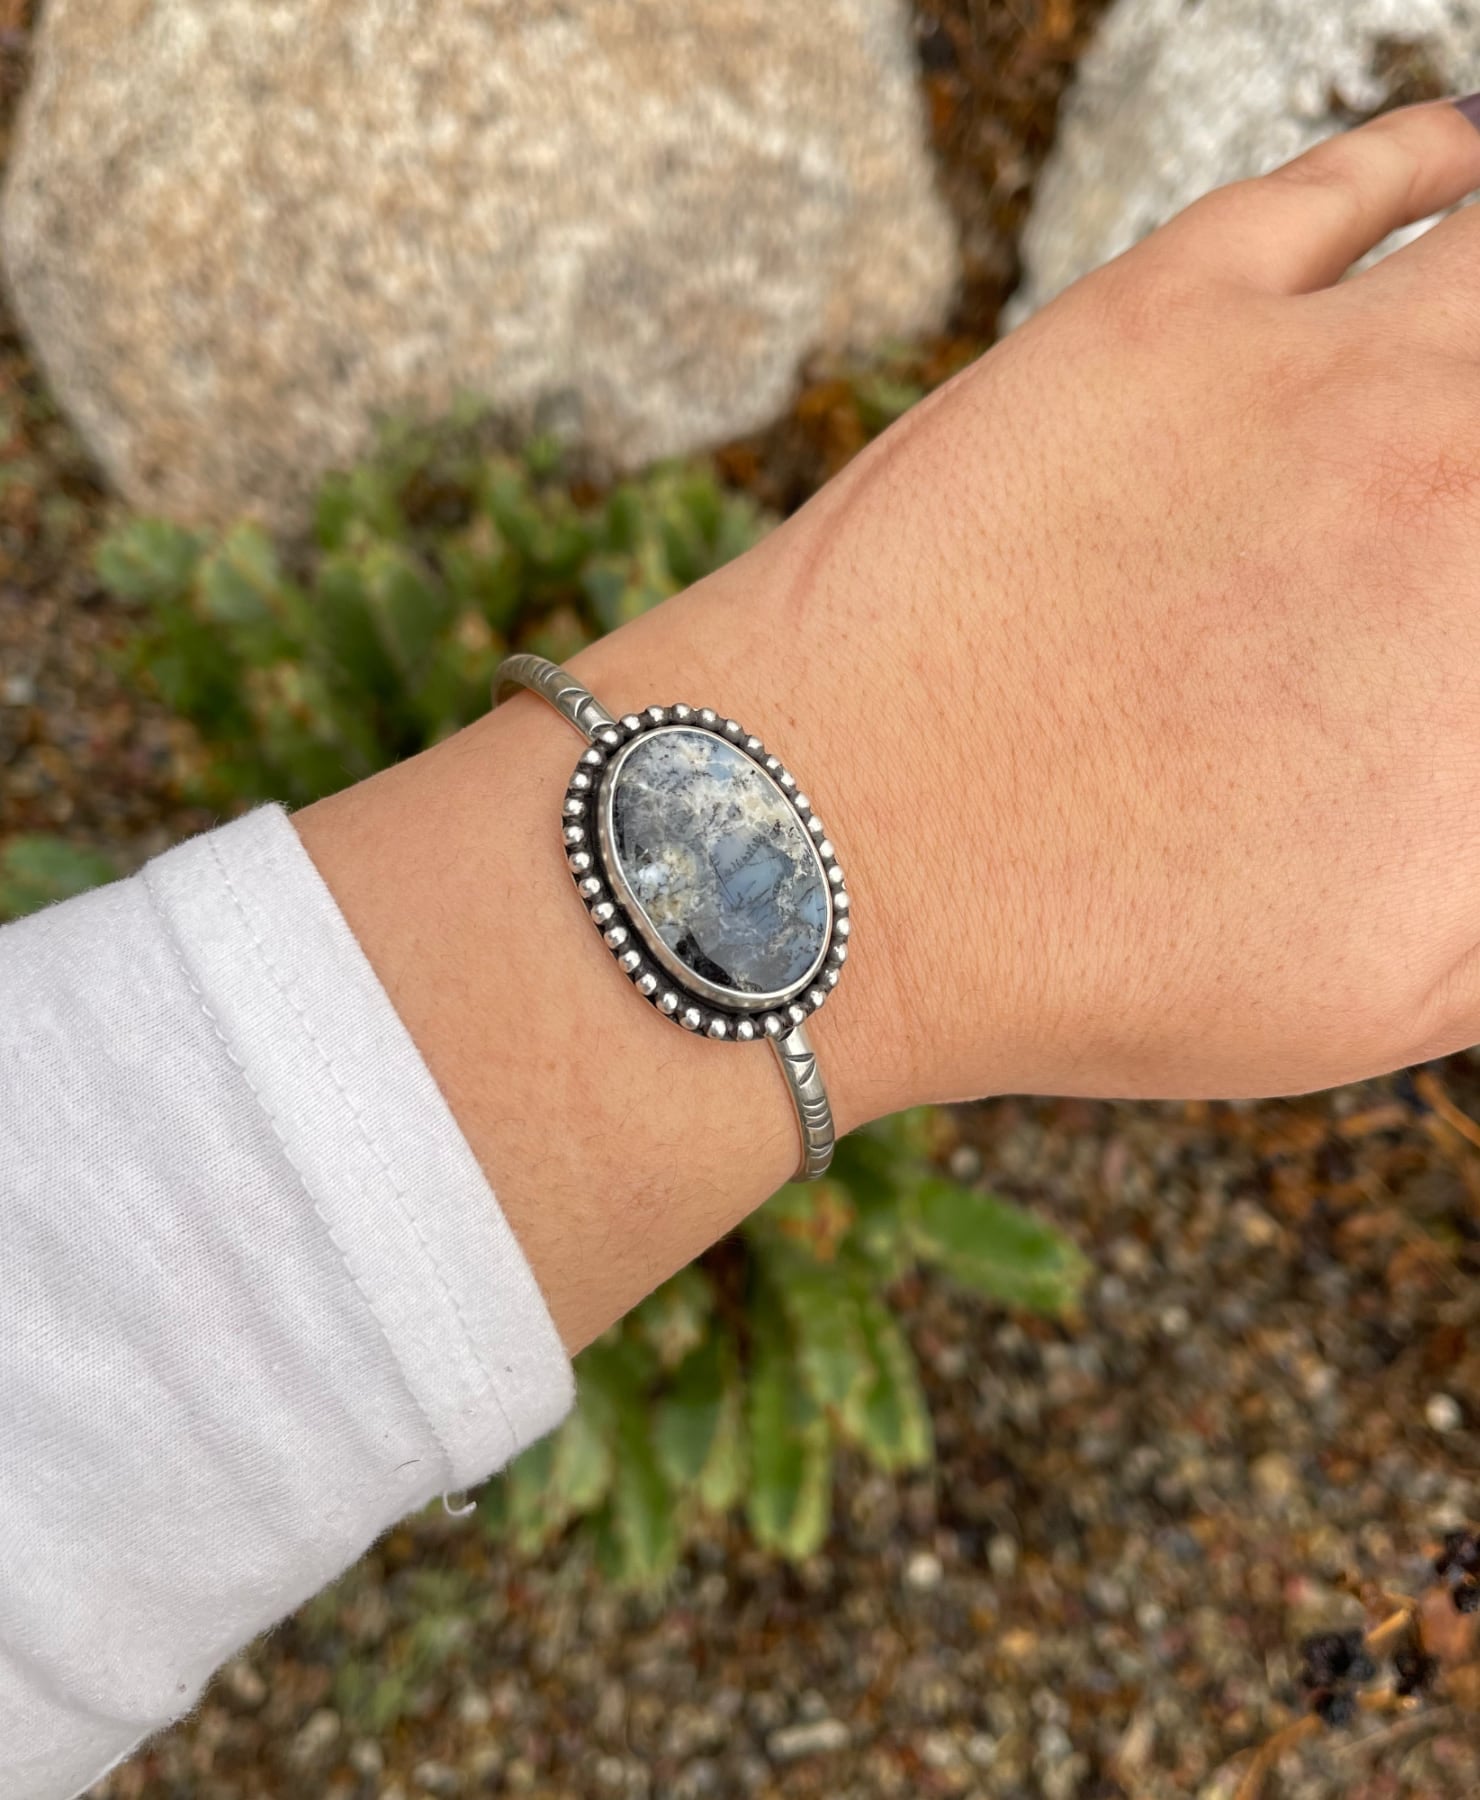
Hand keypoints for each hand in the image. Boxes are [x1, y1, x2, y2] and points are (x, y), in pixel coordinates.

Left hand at [301, 101, 1479, 1344]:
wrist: (828, 861)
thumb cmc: (1085, 956)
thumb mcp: (1381, 991)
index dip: (1475, 625)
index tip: (1444, 627)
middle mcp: (1458, 501)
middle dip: (1478, 472)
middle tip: (1428, 516)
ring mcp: (1331, 381)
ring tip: (1456, 356)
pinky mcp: (1178, 306)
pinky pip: (1374, 175)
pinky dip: (1439, 166)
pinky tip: (1453, 180)